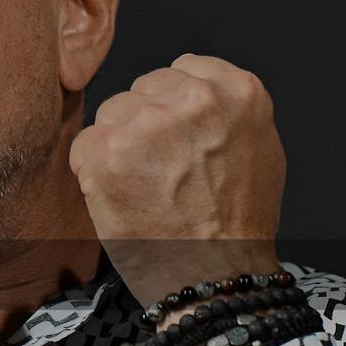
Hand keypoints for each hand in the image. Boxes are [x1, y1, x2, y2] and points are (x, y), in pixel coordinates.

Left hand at [68, 54, 285, 308]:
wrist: (214, 276)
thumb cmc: (237, 222)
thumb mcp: (259, 146)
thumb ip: (226, 108)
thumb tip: (193, 86)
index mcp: (236, 90)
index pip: (184, 69)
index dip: (176, 105)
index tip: (181, 138)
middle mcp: (193, 98)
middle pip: (144, 89)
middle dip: (147, 123)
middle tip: (164, 170)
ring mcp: (148, 123)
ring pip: (113, 113)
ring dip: (119, 144)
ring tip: (146, 185)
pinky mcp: (107, 150)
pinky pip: (85, 143)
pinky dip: (93, 169)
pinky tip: (121, 195)